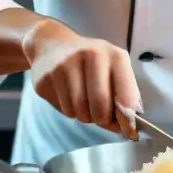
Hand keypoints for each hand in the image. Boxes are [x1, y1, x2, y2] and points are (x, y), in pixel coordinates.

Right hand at [22, 18, 140, 136]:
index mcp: (114, 56)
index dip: (126, 116)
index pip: (126, 95)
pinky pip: (63, 109)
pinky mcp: (46, 78)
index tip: (125, 125)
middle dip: (102, 119)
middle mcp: (91, 55)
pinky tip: (68, 96)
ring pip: (79, 111)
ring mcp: (65, 65)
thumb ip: (121, 96)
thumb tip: (123, 128)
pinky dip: (69, 110)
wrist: (53, 44)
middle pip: (100, 105)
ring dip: (84, 115)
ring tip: (84, 103)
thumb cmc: (91, 62)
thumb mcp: (113, 69)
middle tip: (100, 117)